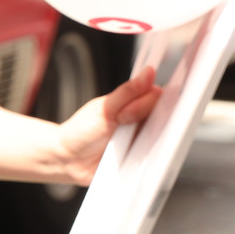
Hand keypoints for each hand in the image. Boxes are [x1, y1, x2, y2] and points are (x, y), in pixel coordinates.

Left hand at [53, 69, 162, 183]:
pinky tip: (135, 155)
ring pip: (163, 137)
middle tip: (121, 122)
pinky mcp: (145, 161)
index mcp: (135, 103)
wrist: (70, 161)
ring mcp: (145, 141)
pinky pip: (157, 157)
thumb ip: (128, 92)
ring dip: (147, 139)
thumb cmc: (83, 131)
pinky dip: (150, 156)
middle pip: (164, 115)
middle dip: (144, 118)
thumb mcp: (104, 109)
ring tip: (122, 142)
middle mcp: (144, 121)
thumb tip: (149, 72)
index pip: (158, 96)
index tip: (127, 110)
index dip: (148, 101)